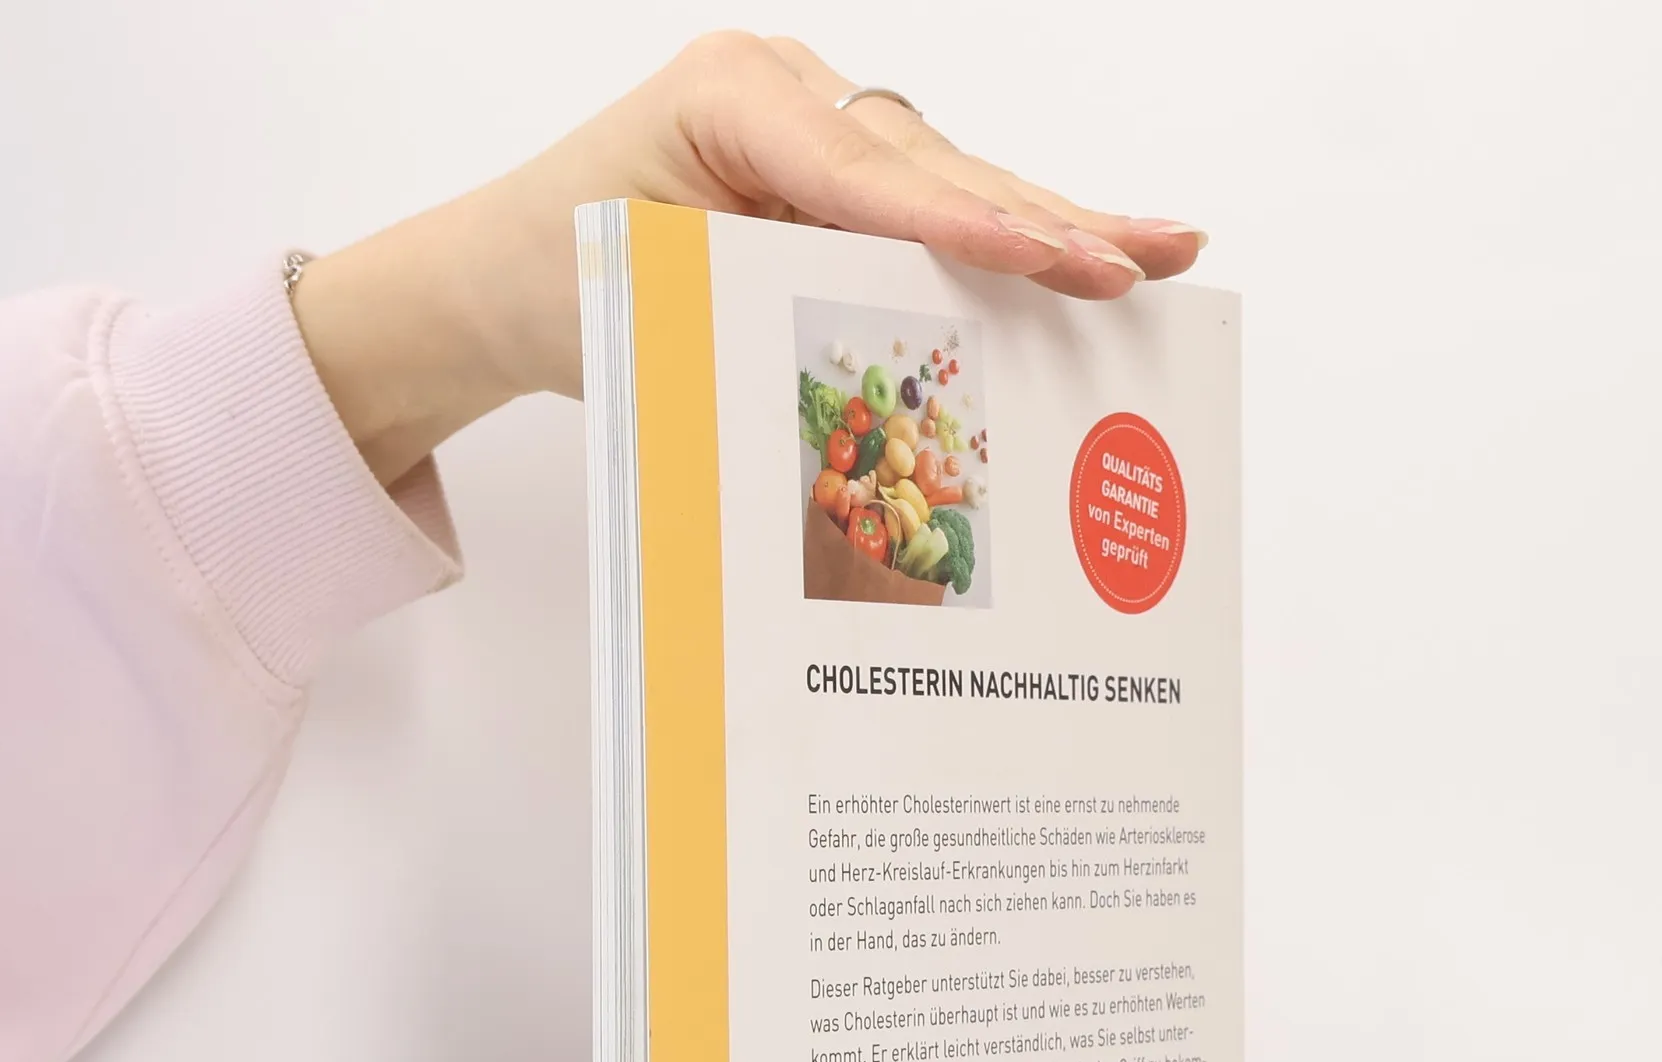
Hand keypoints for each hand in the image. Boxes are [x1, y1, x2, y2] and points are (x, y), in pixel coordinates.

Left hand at [293, 33, 1205, 486]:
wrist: (504, 274)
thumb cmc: (555, 283)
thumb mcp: (650, 303)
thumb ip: (769, 309)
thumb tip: (890, 365)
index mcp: (731, 99)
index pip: (870, 174)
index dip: (967, 224)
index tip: (1050, 259)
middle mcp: (788, 96)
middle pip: (937, 166)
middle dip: (1045, 221)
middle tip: (1143, 259)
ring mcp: (819, 128)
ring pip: (953, 180)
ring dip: (1052, 226)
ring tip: (1157, 252)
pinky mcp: (834, 173)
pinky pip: (934, 206)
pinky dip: (1007, 235)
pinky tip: (1086, 249)